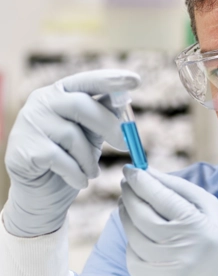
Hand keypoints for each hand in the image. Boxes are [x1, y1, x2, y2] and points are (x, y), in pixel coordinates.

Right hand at [3, 69, 139, 236]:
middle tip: (126, 146)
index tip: (135, 81)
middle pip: (81, 105)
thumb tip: (121, 101)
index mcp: (60, 94)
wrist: (40, 195)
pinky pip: (60, 159)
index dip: (111, 80)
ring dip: (89, 160)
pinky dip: (76, 174)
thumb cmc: (68, 162)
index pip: (86, 81)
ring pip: (72, 135)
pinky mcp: (24, 148)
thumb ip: (101, 119)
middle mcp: (41, 102)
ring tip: (91, 173)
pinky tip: (79, 181)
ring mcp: (29, 123)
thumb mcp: (89, 138)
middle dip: (109, 126)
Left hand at [119, 166, 217, 275]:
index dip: (140, 180)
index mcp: (195, 226)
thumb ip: (179, 187)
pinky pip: (132, 254)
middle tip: (127, 183)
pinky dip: (133, 240)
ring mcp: (161, 269)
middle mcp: (177, 249)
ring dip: (126, 214)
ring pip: (131, 234)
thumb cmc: (213, 241)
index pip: (159, 197)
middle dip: (129, 194)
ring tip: (131, 205)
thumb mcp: (209, 209)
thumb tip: (147, 172)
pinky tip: (143, 235)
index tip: (131, 169)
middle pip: (139, 214)